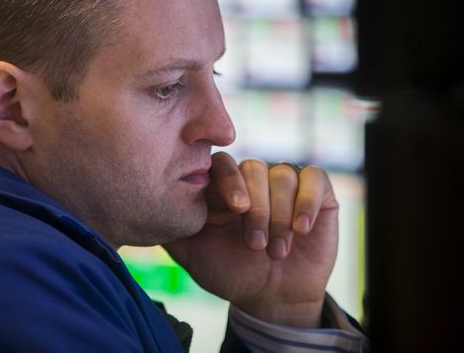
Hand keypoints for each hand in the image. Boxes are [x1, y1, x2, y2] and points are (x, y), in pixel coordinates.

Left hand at [164, 152, 338, 327]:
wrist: (271, 298)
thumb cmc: (230, 273)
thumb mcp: (192, 253)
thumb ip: (172, 227)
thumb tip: (147, 205)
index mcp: (222, 187)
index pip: (221, 164)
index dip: (228, 181)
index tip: (234, 209)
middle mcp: (252, 180)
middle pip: (253, 168)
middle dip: (256, 208)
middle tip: (253, 243)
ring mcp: (284, 184)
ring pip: (282, 176)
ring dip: (279, 216)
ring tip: (275, 250)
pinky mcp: (317, 193)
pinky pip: (315, 179)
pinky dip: (307, 202)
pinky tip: (300, 229)